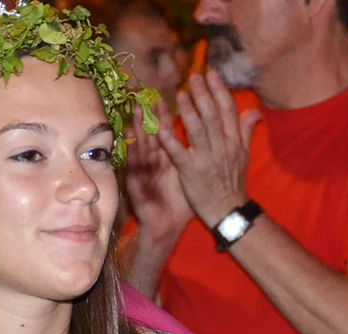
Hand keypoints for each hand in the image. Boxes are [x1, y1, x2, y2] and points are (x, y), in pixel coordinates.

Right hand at [126, 105, 193, 250]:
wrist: (166, 226)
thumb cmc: (179, 202)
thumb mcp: (193, 176)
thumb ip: (203, 155)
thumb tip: (218, 138)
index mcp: (169, 157)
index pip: (170, 131)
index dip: (173, 113)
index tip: (177, 93)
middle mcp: (155, 161)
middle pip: (154, 132)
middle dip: (155, 113)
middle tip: (153, 93)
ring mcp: (144, 171)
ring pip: (142, 144)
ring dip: (140, 126)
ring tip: (139, 108)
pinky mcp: (135, 183)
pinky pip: (133, 165)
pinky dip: (131, 149)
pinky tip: (128, 135)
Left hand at [156, 71, 260, 228]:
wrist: (227, 210)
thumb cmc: (232, 183)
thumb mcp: (243, 156)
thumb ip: (246, 131)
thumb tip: (254, 111)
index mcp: (233, 141)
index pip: (227, 110)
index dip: (219, 91)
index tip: (211, 74)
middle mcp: (221, 147)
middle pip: (212, 115)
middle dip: (203, 94)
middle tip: (193, 77)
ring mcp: (205, 159)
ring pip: (197, 130)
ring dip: (188, 111)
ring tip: (180, 94)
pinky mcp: (190, 171)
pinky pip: (178, 153)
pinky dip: (169, 140)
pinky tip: (160, 127)